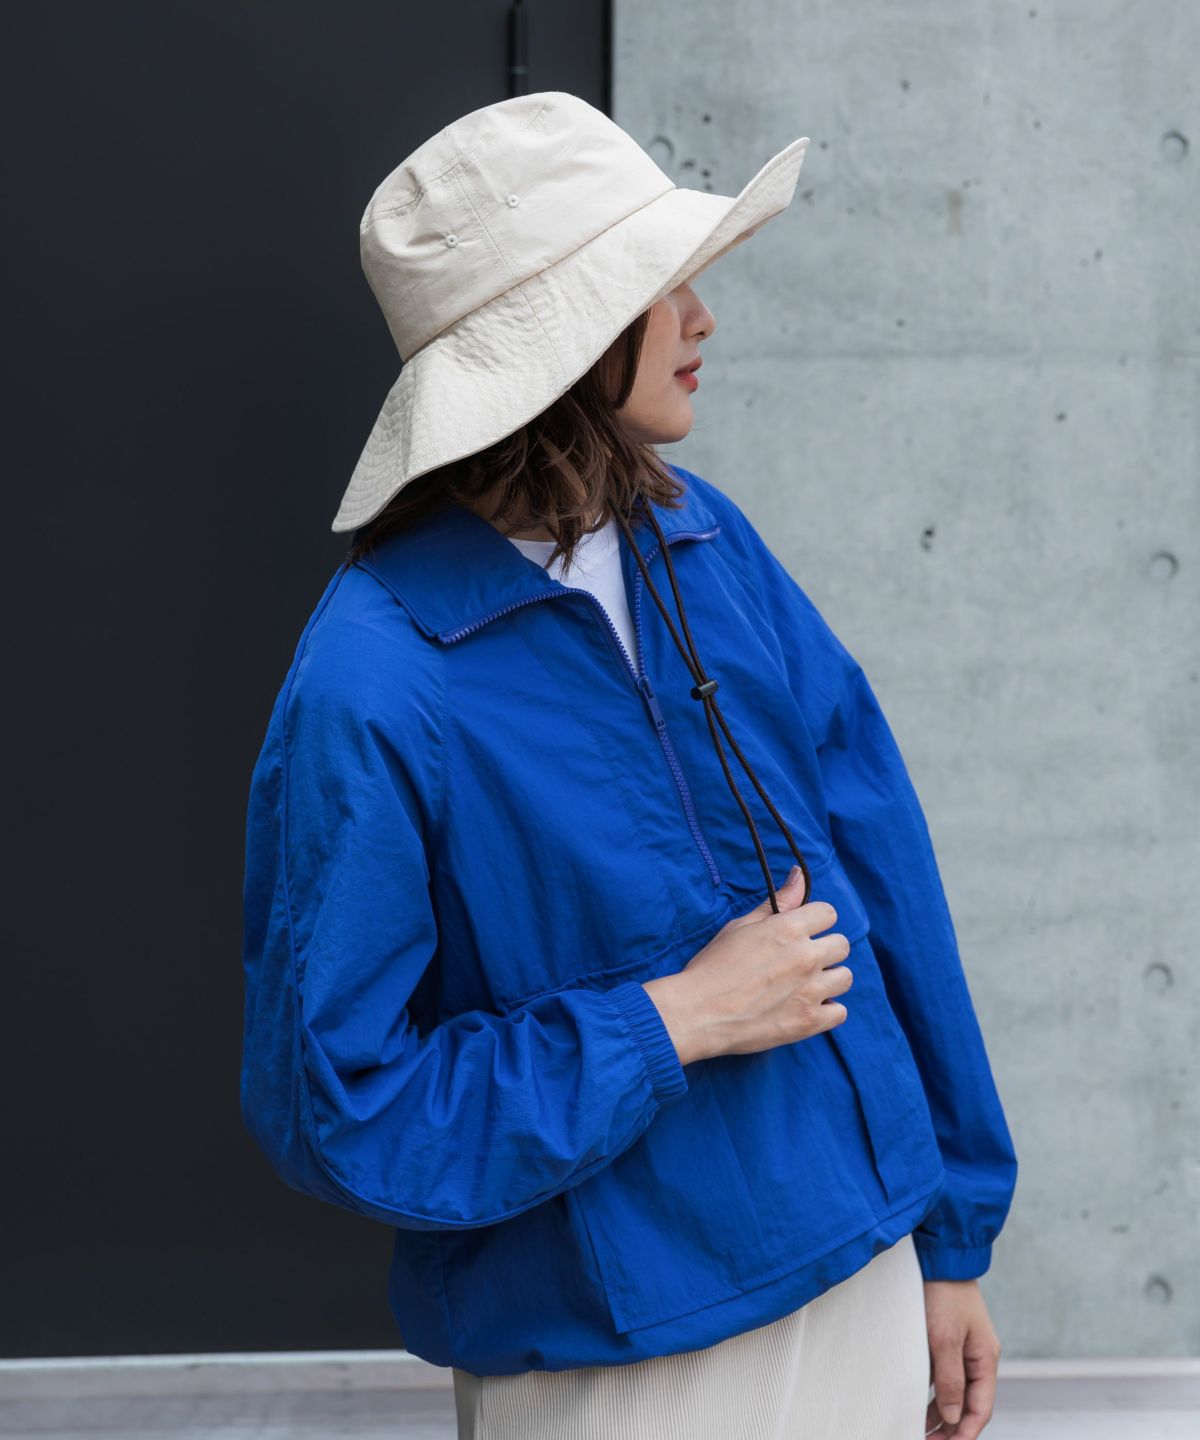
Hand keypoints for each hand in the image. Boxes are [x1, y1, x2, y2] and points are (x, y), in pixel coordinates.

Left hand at [923, 1279, 1001, 1437]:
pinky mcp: (944, 1340)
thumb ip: (949, 1380)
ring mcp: (961, 1349)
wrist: (937, 1256)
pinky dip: (931, 1394)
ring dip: (939, 1414)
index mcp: (985, 1359)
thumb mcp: (944, 1338)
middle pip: (968, 1404)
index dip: (966, 1432)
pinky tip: (916, 1405)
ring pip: (953, 1392)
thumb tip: (953, 1418)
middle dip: (951, 1429)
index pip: (981, 1408)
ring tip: (919, 1432)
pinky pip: (941, 1376)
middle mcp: (976, 1358)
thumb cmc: (943, 1294)